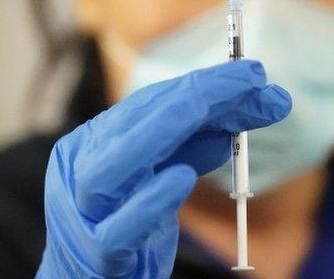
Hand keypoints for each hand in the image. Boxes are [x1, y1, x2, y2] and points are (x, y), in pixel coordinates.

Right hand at [36, 60, 290, 277]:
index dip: (204, 85)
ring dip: (165, 132)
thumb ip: (194, 148)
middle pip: (133, 125)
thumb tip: (241, 110)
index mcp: (94, 145)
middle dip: (196, 96)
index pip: (149, 104)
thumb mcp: (160, 179)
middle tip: (252, 79)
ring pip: (112, 169)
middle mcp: (79, 169)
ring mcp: (80, 213)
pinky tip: (182, 178)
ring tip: (214, 110)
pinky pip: (118, 229)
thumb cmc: (123, 230)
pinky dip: (151, 201)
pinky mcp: (93, 258)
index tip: (255, 74)